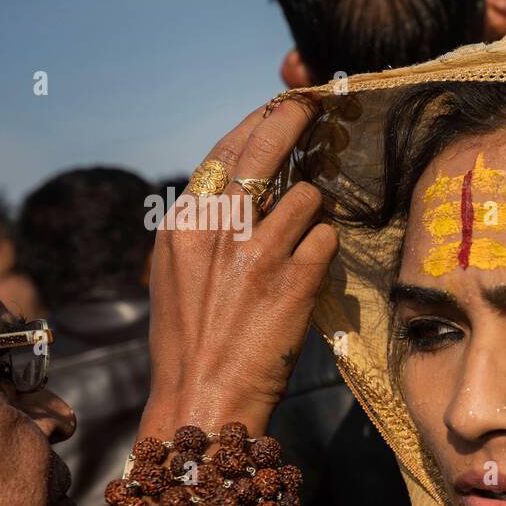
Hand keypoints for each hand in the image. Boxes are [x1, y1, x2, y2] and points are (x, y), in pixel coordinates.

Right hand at [140, 101, 336, 438]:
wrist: (203, 398)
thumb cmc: (192, 344)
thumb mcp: (177, 276)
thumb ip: (204, 231)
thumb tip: (239, 193)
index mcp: (183, 226)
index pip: (224, 152)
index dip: (258, 123)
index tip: (280, 107)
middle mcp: (217, 230)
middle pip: (264, 148)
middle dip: (293, 120)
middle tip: (316, 108)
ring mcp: (258, 252)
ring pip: (308, 197)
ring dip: (316, 212)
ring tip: (305, 239)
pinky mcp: (295, 279)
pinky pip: (328, 239)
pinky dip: (326, 250)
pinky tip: (314, 271)